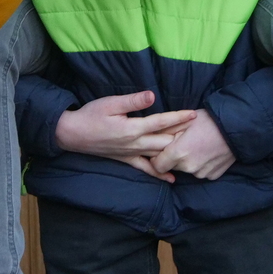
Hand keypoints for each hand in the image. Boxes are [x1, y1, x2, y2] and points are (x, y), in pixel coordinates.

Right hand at [54, 92, 197, 181]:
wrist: (72, 135)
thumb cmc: (91, 115)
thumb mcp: (110, 103)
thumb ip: (132, 101)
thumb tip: (152, 95)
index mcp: (133, 128)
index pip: (161, 122)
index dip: (178, 118)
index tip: (194, 114)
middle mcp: (135, 143)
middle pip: (165, 141)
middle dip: (182, 136)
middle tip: (200, 132)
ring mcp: (131, 154)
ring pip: (159, 156)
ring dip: (175, 152)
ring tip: (191, 150)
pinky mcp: (126, 160)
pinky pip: (146, 169)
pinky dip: (159, 174)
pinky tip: (171, 178)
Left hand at [150, 109, 236, 180]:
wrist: (238, 127)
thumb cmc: (209, 120)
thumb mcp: (184, 120)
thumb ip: (165, 131)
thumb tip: (149, 135)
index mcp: (179, 153)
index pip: (157, 166)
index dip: (156, 158)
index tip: (161, 149)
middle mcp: (189, 167)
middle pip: (172, 167)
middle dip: (173, 157)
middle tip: (182, 142)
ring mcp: (202, 173)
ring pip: (186, 169)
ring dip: (187, 160)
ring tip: (197, 145)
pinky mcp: (212, 176)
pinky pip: (200, 171)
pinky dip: (200, 164)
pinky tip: (207, 151)